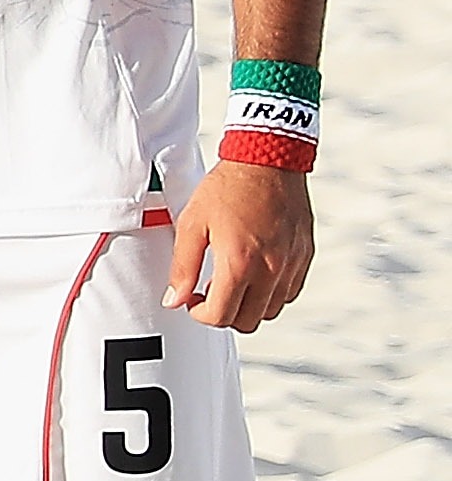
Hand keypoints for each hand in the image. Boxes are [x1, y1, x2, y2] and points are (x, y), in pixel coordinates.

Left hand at [166, 160, 313, 331]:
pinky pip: (290, 292)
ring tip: (231, 282)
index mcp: (240, 263)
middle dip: (224, 314)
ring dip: (249, 306)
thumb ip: (182, 268)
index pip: (222, 316)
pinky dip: (271, 294)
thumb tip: (175, 299)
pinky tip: (254, 274)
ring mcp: (292, 263)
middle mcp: (271, 268)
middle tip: (209, 294)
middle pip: (248, 320)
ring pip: (271, 310)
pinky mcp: (304, 254)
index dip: (200, 315)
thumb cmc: (229, 187)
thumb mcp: (192, 225)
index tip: (193, 300)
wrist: (267, 160)